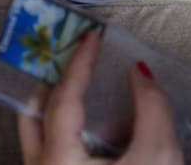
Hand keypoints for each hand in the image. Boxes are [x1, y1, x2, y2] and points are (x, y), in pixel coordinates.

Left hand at [18, 31, 182, 164]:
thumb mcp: (158, 158)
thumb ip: (151, 108)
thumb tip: (138, 72)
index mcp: (58, 162)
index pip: (63, 99)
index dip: (80, 64)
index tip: (92, 37)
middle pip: (32, 115)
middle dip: (50, 82)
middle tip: (69, 56)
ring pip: (36, 137)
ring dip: (54, 108)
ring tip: (79, 85)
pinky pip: (49, 154)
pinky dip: (64, 131)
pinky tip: (89, 126)